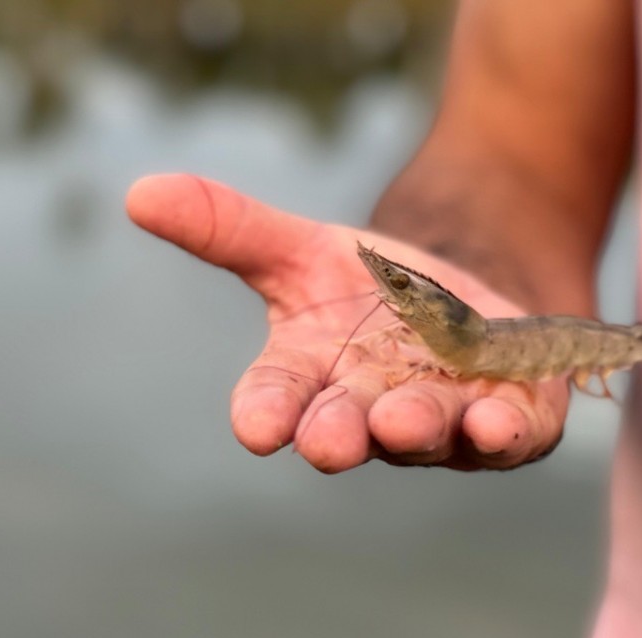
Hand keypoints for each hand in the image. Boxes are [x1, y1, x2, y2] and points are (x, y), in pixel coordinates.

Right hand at [126, 174, 568, 472]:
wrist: (468, 302)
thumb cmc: (372, 291)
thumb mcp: (302, 248)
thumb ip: (228, 228)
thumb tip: (137, 192)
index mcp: (311, 376)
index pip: (277, 397)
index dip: (266, 412)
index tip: (256, 428)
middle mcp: (368, 409)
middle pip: (346, 427)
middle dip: (336, 435)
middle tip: (327, 443)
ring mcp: (438, 422)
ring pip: (423, 432)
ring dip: (412, 427)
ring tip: (402, 419)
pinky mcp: (503, 422)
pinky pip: (504, 434)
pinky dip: (500, 430)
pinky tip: (497, 420)